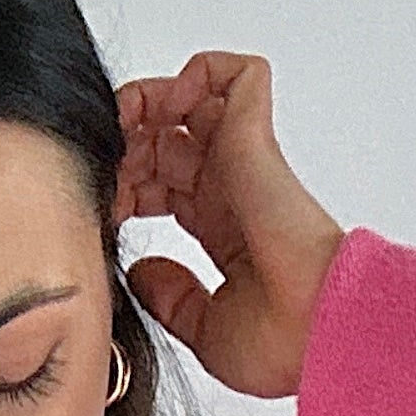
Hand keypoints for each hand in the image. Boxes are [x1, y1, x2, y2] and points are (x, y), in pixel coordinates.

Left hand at [112, 52, 344, 401]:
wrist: (315, 337)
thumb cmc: (282, 344)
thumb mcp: (203, 329)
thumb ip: (170, 297)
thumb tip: (141, 270)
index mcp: (223, 228)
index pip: (163, 185)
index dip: (125, 187)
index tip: (101, 213)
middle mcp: (233, 189)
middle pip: (166, 141)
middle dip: (124, 145)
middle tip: (100, 168)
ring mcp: (245, 163)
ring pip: (192, 98)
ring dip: (148, 102)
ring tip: (121, 125)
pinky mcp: (255, 140)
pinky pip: (239, 75)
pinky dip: (201, 71)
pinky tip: (167, 104)